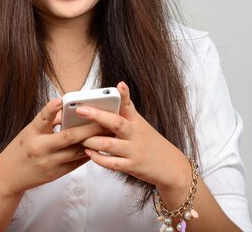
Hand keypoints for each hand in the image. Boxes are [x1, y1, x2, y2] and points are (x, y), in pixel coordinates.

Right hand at [0, 98, 106, 196]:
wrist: (9, 176)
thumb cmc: (19, 149)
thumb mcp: (28, 131)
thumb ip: (46, 121)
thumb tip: (64, 109)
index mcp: (31, 135)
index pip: (42, 119)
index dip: (51, 109)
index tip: (61, 100)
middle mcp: (41, 149)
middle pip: (68, 137)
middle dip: (88, 127)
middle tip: (103, 117)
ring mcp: (50, 163)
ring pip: (77, 151)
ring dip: (93, 140)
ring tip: (107, 131)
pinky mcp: (57, 174)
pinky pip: (77, 162)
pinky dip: (88, 152)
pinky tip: (98, 145)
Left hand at [75, 82, 190, 192]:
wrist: (171, 166)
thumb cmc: (149, 142)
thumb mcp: (140, 124)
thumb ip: (124, 113)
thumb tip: (110, 95)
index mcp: (136, 121)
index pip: (129, 105)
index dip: (125, 94)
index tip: (120, 85)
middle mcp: (135, 133)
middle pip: (116, 123)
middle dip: (97, 116)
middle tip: (80, 110)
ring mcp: (134, 150)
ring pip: (109, 144)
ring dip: (92, 141)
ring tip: (79, 137)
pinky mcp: (132, 166)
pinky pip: (112, 163)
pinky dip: (98, 158)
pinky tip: (89, 153)